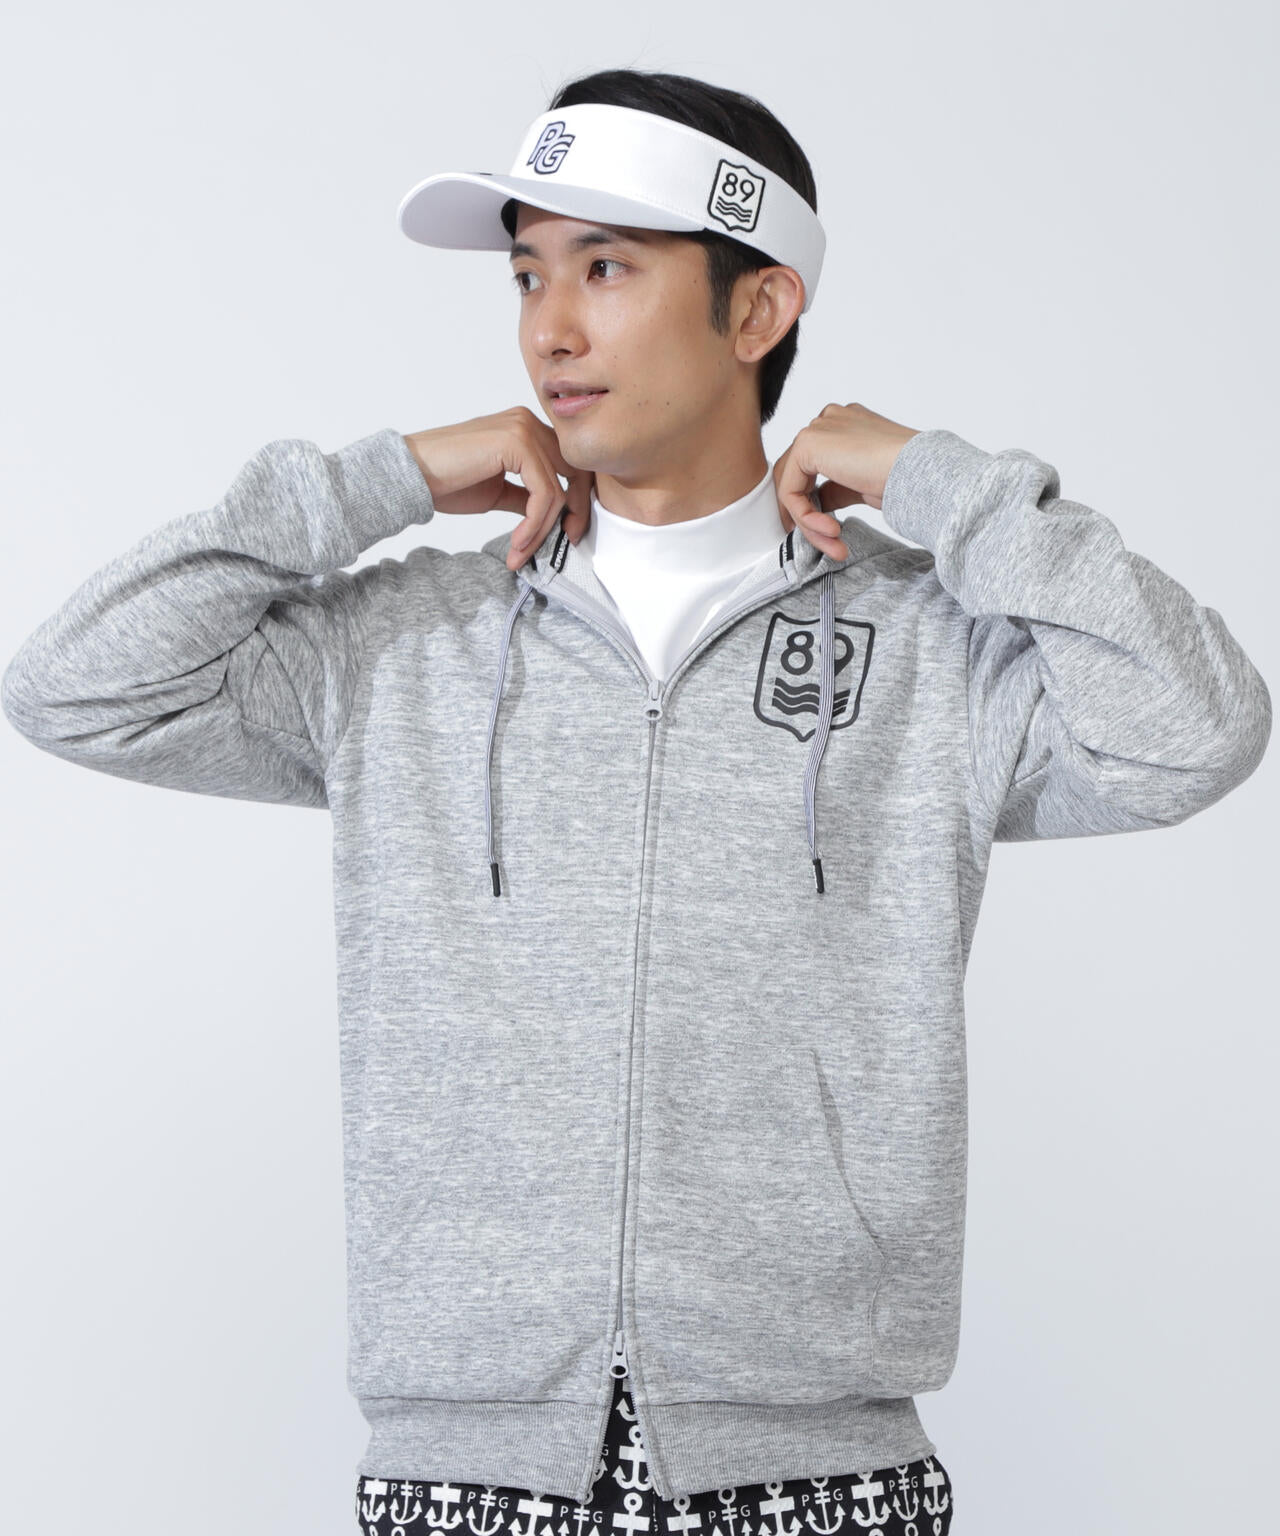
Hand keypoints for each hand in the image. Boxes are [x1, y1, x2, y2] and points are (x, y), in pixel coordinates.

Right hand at [403, 408, 594, 569]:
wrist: (411, 475)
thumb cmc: (445, 482)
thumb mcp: (498, 492)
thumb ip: (527, 497)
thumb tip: (553, 515)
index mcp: (525, 429)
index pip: (568, 465)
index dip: (576, 501)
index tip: (567, 534)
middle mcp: (528, 422)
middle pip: (574, 473)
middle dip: (573, 513)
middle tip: (564, 544)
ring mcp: (523, 429)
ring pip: (557, 489)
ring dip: (543, 528)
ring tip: (521, 551)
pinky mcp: (516, 443)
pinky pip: (543, 493)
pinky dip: (534, 523)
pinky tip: (518, 542)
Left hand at [773, 402, 920, 560]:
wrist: (921, 471)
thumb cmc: (906, 477)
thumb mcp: (862, 484)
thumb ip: (835, 487)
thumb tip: (816, 501)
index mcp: (844, 425)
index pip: (811, 466)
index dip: (809, 502)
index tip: (823, 532)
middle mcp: (828, 420)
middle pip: (796, 475)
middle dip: (805, 515)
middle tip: (822, 543)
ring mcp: (817, 428)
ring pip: (792, 486)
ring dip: (809, 523)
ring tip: (835, 544)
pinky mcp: (808, 443)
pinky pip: (791, 491)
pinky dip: (806, 517)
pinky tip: (833, 531)